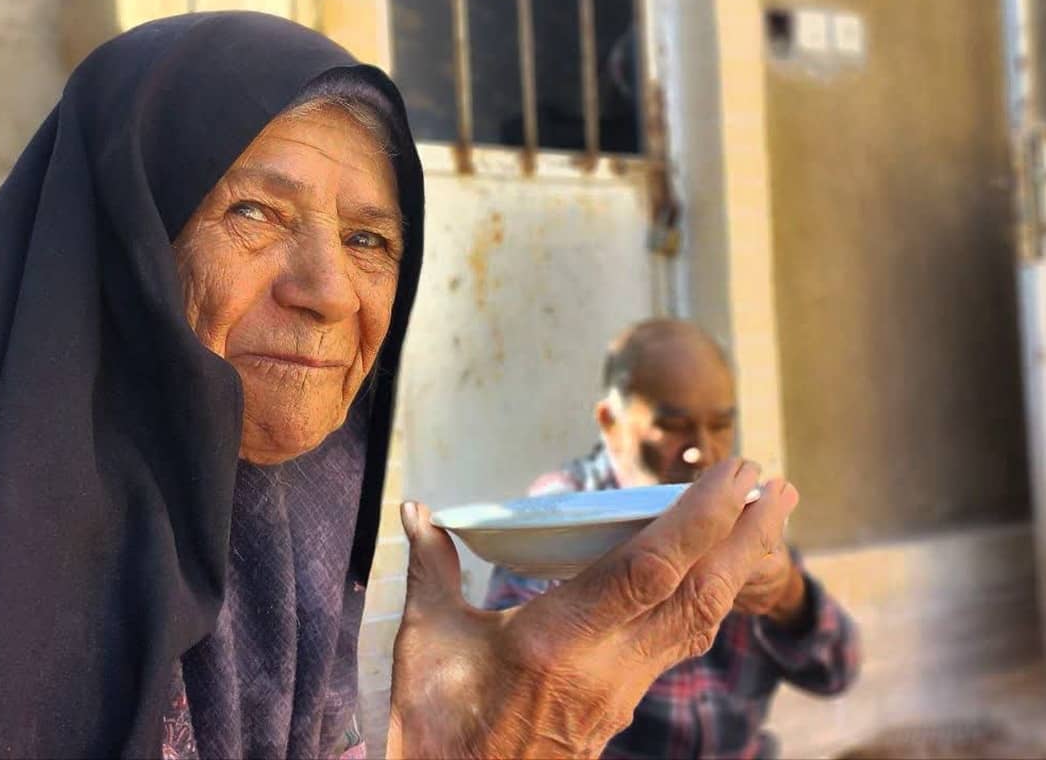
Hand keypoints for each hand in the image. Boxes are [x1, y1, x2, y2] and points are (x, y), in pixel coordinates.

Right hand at [387, 459, 798, 758]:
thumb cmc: (436, 725)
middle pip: (698, 596)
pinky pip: (679, 644)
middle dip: (747, 537)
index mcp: (557, 641)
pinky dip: (707, 598)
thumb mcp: (426, 642)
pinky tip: (713, 573)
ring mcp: (621, 692)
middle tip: (780, 485)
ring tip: (768, 518)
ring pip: (699, 623)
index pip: (650, 570)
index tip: (735, 472)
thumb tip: (416, 512)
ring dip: (739, 566)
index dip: (701, 518)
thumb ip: (431, 569)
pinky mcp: (620, 706)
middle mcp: (605, 667)